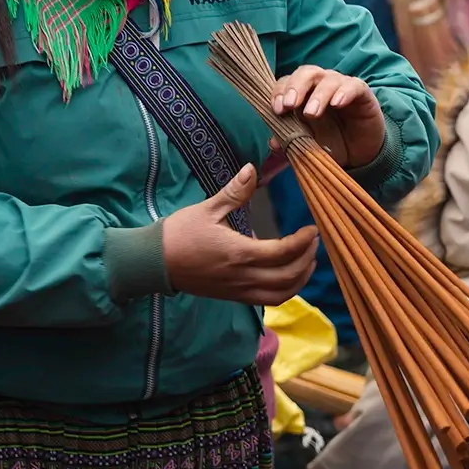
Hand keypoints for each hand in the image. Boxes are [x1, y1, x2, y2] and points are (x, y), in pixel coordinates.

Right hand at [163, 164, 318, 304]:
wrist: (154, 263)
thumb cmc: (179, 234)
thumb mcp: (207, 209)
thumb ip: (234, 192)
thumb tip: (252, 169)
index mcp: (239, 253)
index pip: (283, 252)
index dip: (303, 241)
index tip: (312, 229)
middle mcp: (242, 276)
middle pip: (288, 277)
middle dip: (307, 260)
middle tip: (314, 242)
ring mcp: (238, 290)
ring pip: (281, 294)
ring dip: (300, 280)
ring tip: (308, 261)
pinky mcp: (233, 296)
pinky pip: (266, 300)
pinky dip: (284, 291)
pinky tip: (288, 276)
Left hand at [272, 66, 385, 167]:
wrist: (358, 153)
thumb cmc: (329, 143)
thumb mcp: (307, 145)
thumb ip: (290, 142)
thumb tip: (273, 143)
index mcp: (303, 93)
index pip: (286, 82)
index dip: (280, 92)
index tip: (277, 110)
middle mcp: (320, 84)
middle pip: (305, 73)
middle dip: (295, 87)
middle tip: (290, 105)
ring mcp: (341, 86)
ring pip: (328, 79)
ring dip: (318, 95)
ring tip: (311, 114)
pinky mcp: (362, 93)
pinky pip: (353, 86)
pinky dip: (344, 92)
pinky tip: (336, 103)